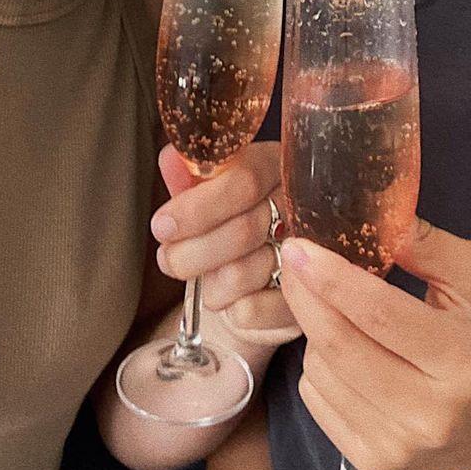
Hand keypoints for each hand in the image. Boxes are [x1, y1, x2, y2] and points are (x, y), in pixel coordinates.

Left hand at [151, 143, 300, 344]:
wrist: (256, 264)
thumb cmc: (227, 218)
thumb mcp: (207, 188)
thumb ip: (189, 173)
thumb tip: (172, 158)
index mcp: (273, 167)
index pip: (244, 181)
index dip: (198, 207)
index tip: (163, 225)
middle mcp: (297, 207)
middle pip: (242, 231)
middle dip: (190, 252)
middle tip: (168, 258)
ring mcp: (307, 255)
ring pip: (243, 274)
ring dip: (207, 283)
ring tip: (201, 276)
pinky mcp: (300, 300)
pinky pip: (252, 311)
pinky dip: (228, 308)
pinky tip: (227, 295)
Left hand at [278, 219, 470, 469]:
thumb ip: (424, 243)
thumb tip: (371, 215)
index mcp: (461, 359)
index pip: (380, 314)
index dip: (332, 278)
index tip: (300, 247)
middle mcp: (430, 412)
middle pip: (339, 344)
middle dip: (304, 294)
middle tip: (293, 260)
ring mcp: (398, 446)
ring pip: (319, 369)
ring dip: (315, 329)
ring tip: (341, 313)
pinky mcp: (372, 462)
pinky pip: (314, 398)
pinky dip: (317, 364)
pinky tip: (344, 352)